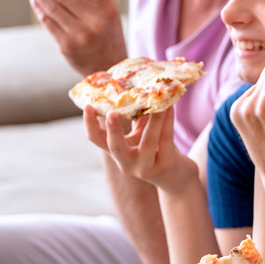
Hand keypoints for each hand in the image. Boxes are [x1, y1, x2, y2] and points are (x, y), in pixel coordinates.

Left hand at [21, 0, 126, 75]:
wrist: (109, 68)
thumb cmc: (107, 36)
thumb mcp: (108, 12)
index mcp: (108, 7)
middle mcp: (95, 20)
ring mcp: (80, 34)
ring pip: (50, 5)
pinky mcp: (66, 45)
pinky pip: (47, 21)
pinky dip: (38, 7)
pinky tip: (34, 0)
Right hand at [83, 105, 197, 190]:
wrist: (176, 177)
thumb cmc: (156, 149)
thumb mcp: (142, 133)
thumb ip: (137, 115)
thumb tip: (135, 85)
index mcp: (117, 152)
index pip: (96, 139)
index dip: (90, 124)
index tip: (88, 106)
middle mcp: (127, 163)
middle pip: (115, 147)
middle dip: (113, 130)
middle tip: (112, 113)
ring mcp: (146, 167)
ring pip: (148, 140)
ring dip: (154, 118)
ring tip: (157, 98)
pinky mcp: (165, 165)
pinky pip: (166, 139)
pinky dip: (168, 121)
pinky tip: (170, 107)